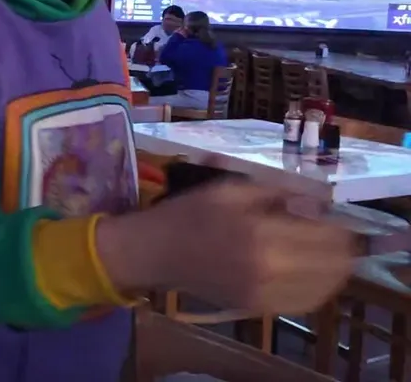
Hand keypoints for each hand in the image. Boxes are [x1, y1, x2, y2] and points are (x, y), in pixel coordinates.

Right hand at [97, 181, 353, 314]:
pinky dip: (318, 288)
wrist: (155, 252)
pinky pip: (304, 303)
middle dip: (341, 247)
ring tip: (327, 253)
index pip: (326, 234)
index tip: (332, 214)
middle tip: (334, 233)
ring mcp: (264, 293)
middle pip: (333, 264)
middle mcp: (268, 268)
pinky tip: (312, 275)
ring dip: (334, 269)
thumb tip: (315, 201)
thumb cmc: (189, 214)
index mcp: (260, 233)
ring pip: (324, 288)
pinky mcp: (258, 307)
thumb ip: (276, 193)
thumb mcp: (230, 190)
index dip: (338, 223)